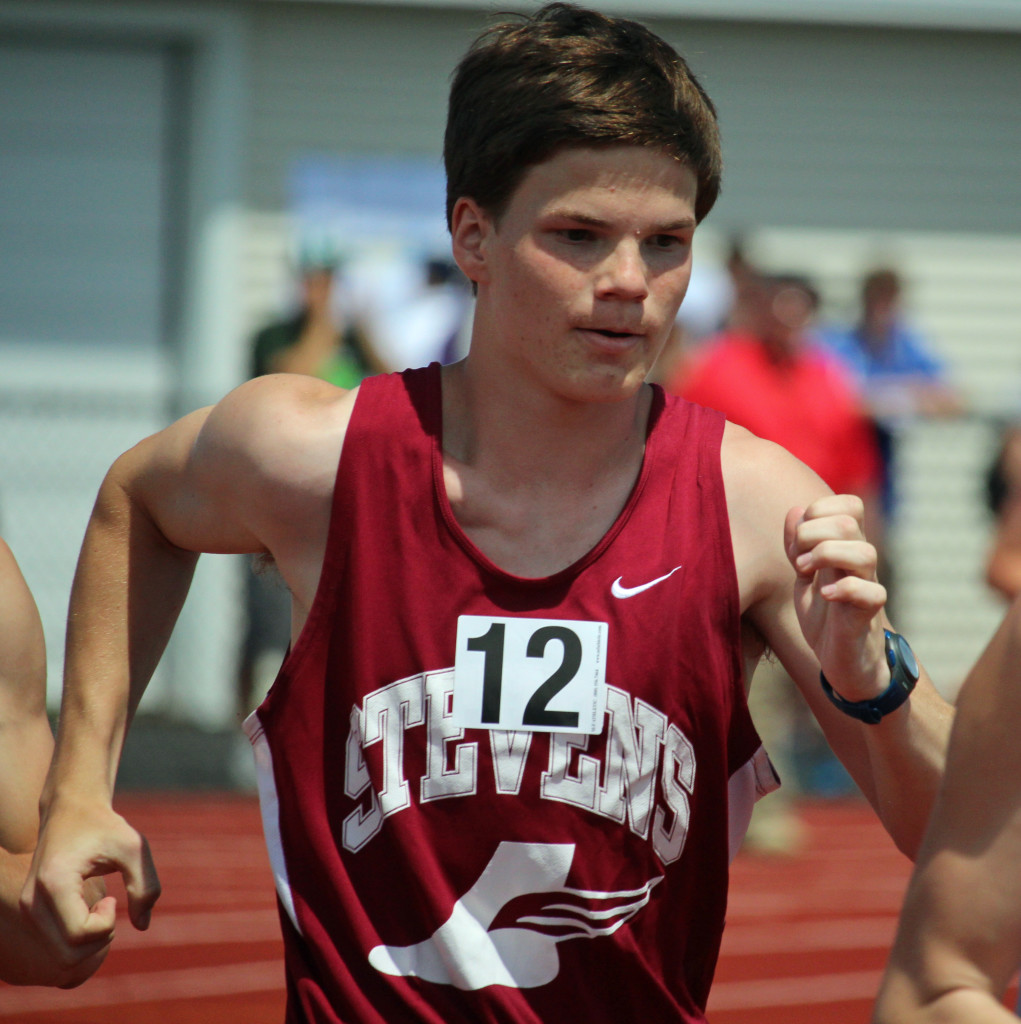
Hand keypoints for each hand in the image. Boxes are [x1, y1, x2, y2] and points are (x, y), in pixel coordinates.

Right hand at [21, 796, 160, 981]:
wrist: (72, 810)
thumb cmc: (106, 827)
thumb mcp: (134, 847)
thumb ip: (146, 885)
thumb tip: (144, 926)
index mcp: (54, 883)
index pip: (79, 935)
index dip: (107, 924)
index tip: (113, 897)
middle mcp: (32, 901)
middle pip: (68, 954)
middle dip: (100, 938)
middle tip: (109, 905)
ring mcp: (27, 909)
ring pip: (61, 957)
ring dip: (91, 941)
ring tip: (99, 907)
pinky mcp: (30, 912)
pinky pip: (56, 948)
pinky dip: (80, 941)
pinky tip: (87, 911)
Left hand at [785, 494, 887, 700]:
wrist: (843, 664)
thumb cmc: (825, 617)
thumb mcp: (803, 578)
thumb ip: (798, 545)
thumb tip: (796, 510)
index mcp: (845, 548)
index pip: (849, 505)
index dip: (820, 510)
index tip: (799, 540)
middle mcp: (859, 563)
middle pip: (850, 521)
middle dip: (813, 533)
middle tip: (798, 562)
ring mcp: (866, 587)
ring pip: (865, 552)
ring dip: (826, 555)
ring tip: (805, 573)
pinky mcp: (868, 616)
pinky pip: (871, 593)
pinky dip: (843, 589)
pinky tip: (824, 595)